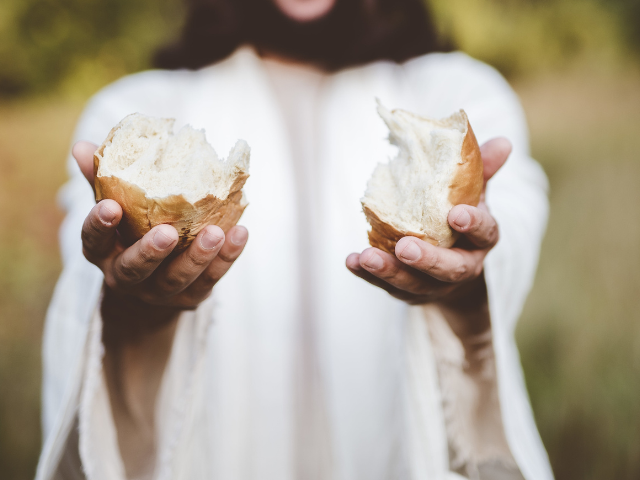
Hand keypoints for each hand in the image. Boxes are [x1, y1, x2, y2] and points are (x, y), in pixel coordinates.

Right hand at [73, 141, 247, 316]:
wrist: (147, 296)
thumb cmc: (129, 238)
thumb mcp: (114, 213)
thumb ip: (102, 183)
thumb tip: (82, 145)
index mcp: (102, 254)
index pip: (93, 241)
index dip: (100, 226)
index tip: (111, 206)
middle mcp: (126, 278)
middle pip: (135, 269)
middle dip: (151, 251)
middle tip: (167, 232)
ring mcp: (159, 293)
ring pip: (177, 279)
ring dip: (197, 257)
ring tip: (215, 232)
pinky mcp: (190, 298)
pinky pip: (210, 280)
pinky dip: (226, 258)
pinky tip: (239, 234)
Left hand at [346, 138, 510, 307]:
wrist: (452, 269)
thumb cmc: (458, 220)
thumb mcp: (473, 194)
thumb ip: (482, 170)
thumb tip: (503, 141)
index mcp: (481, 241)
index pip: (485, 234)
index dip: (473, 225)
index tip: (456, 214)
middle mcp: (462, 268)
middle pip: (450, 270)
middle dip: (427, 259)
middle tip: (405, 247)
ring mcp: (433, 285)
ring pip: (414, 284)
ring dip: (389, 271)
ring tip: (367, 257)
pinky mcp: (407, 292)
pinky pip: (387, 286)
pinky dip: (368, 276)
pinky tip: (351, 261)